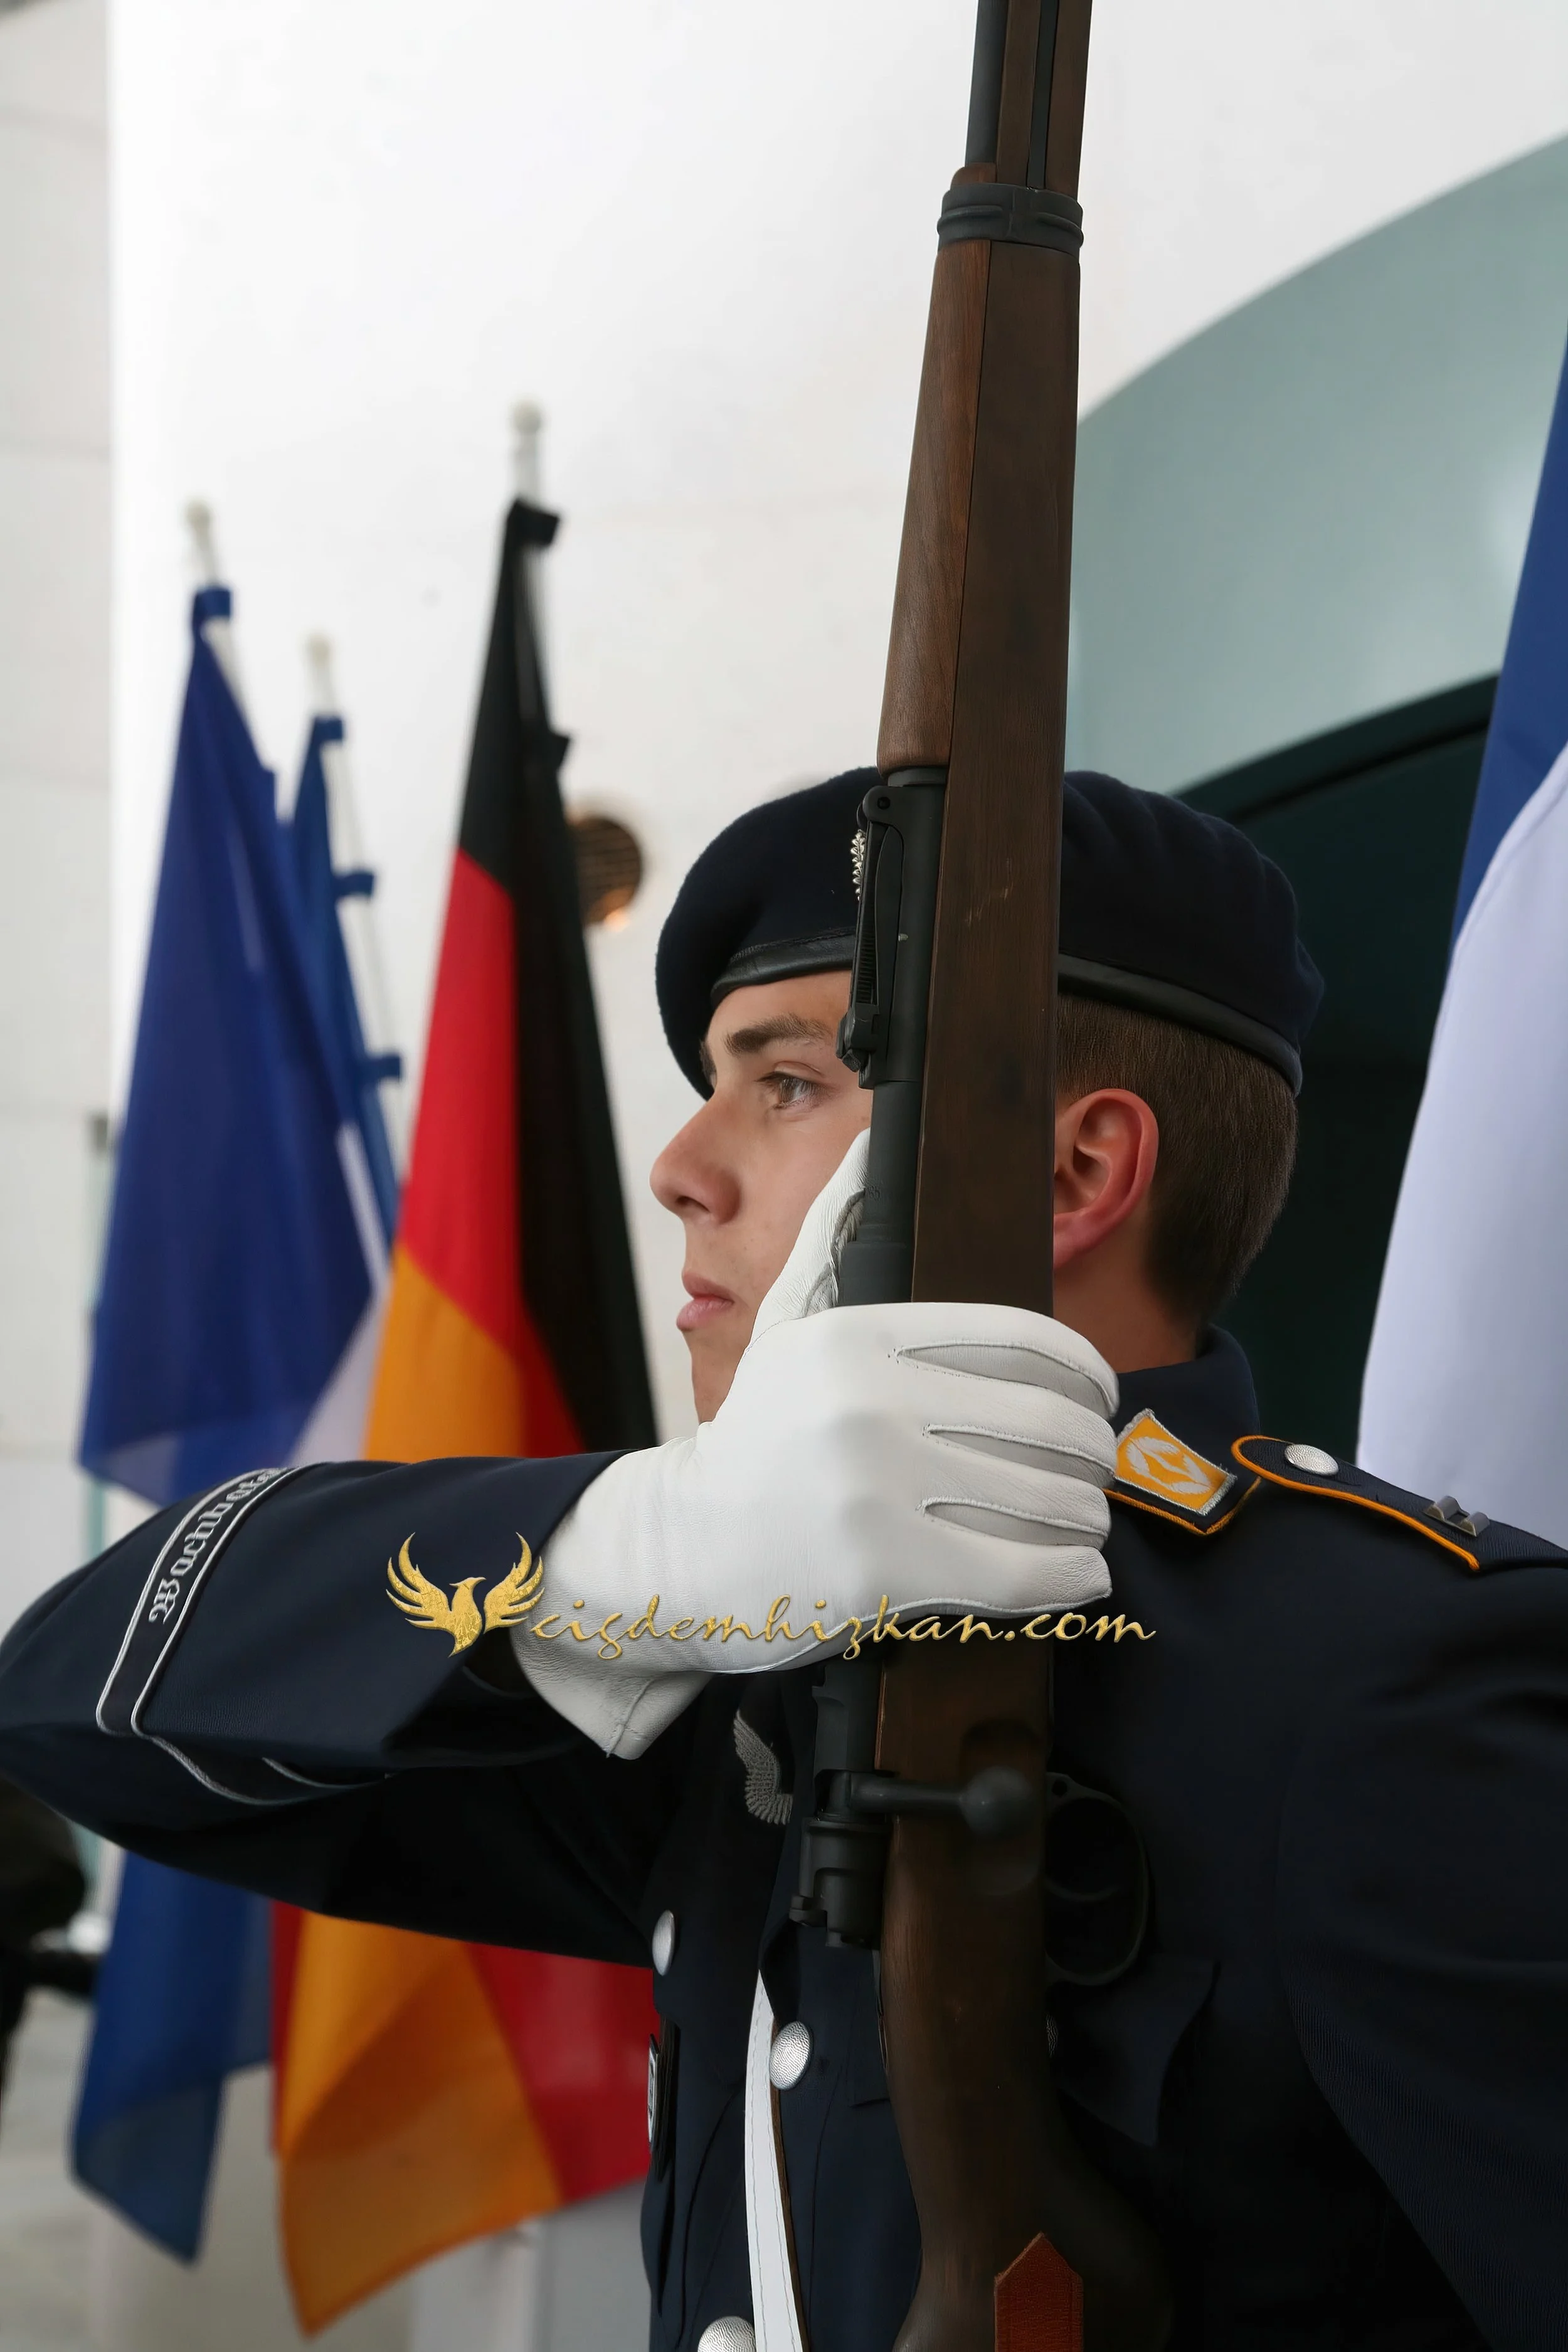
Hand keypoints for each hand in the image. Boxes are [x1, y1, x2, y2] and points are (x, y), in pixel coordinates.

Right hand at [517, 1136, 1117, 1756]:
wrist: (690, 1547)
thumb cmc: (760, 1432)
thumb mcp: (787, 1321)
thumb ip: (835, 1232)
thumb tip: (867, 1135)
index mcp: (862, 1335)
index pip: (1027, 1340)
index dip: (1089, 1373)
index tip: (1102, 1398)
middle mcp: (871, 1405)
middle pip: (1049, 1424)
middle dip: (1094, 1451)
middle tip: (1098, 1468)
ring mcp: (877, 1493)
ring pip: (1046, 1500)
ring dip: (1088, 1514)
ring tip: (1085, 1517)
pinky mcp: (886, 1575)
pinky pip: (1024, 1573)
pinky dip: (1071, 1574)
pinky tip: (1081, 1571)